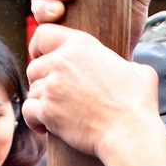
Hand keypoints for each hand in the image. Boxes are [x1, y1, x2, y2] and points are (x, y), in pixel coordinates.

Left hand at [25, 26, 159, 160]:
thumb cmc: (137, 104)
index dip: (38, 47)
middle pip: (34, 66)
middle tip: (53, 96)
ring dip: (40, 103)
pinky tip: (45, 127)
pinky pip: (28, 111)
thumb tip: (128, 69)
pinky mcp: (48, 110)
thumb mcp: (138, 71)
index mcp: (81, 45)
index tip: (41, 59)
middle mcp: (62, 61)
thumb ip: (124, 64)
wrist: (129, 132)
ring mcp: (52, 86)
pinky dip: (34, 120)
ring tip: (55, 114)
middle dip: (40, 82)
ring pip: (32, 90)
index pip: (43, 34)